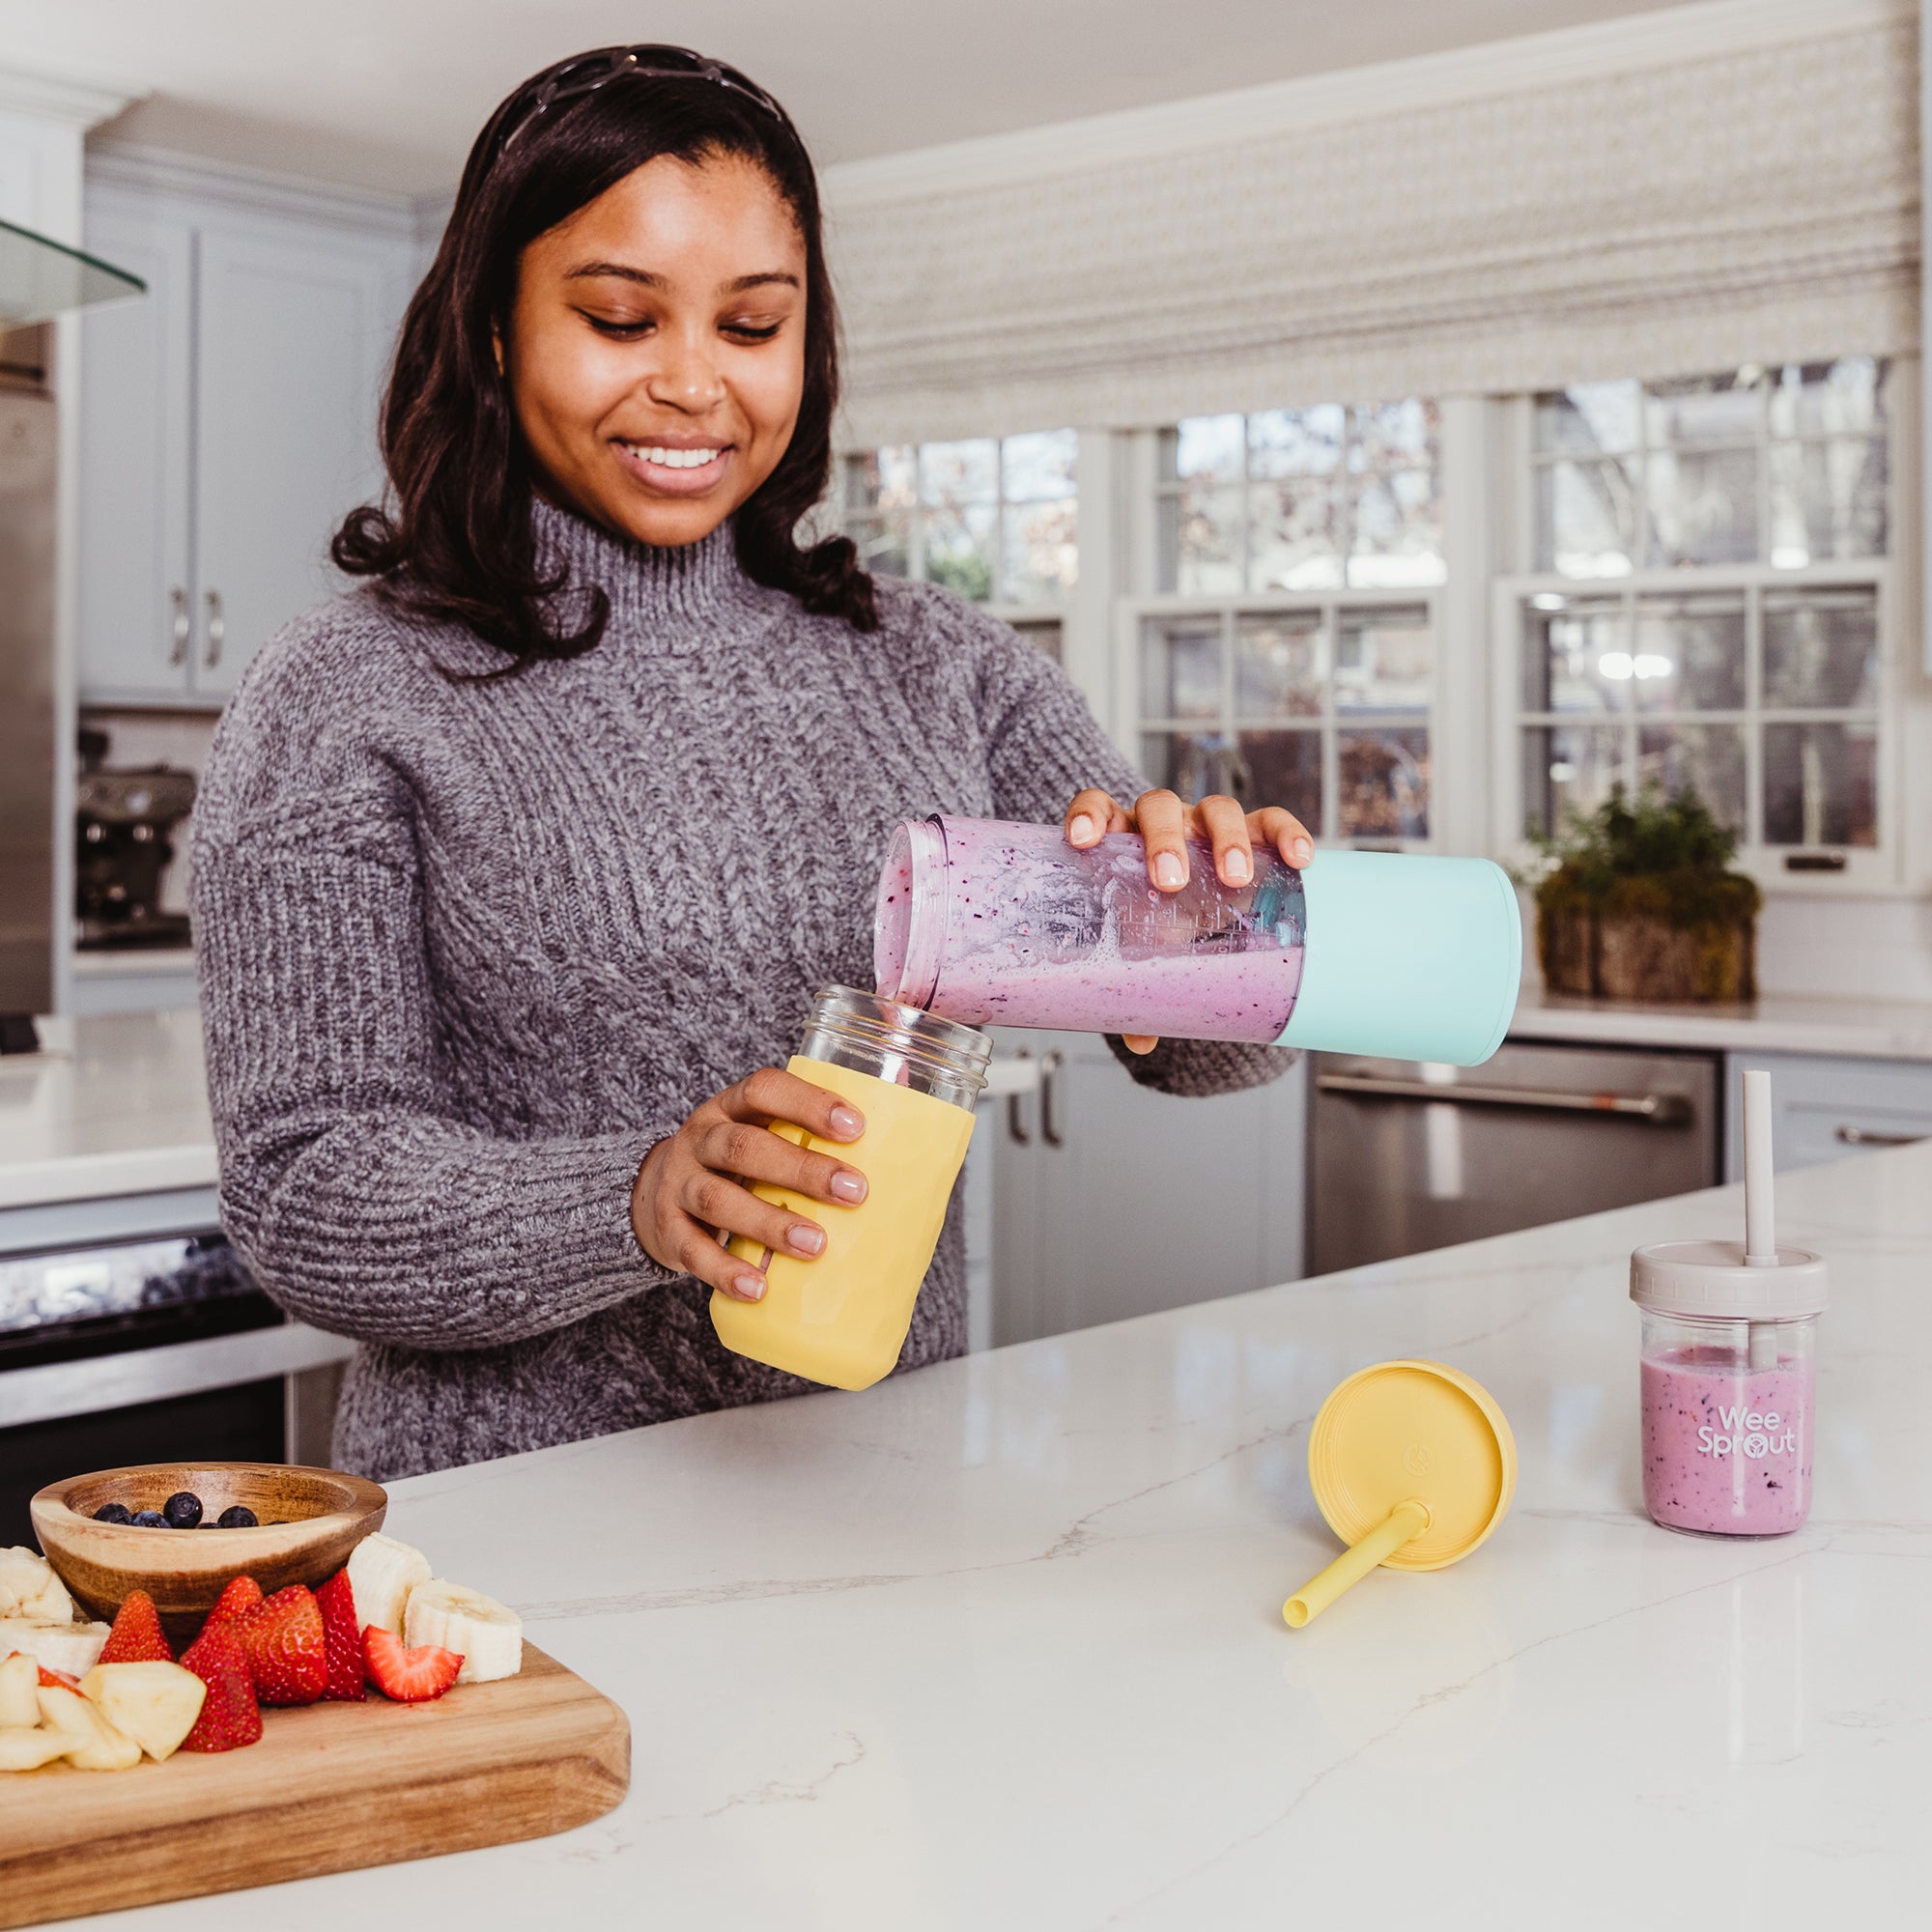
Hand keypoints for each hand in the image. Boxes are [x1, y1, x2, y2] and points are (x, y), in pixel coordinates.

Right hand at [631, 1067, 868, 1301]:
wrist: (653, 1194)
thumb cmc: (737, 1165)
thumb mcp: (762, 1135)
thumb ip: (814, 1135)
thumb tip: (911, 1131)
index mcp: (732, 1107)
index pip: (765, 1089)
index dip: (809, 1104)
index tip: (856, 1126)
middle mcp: (701, 1138)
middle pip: (745, 1147)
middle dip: (802, 1169)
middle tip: (855, 1192)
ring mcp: (679, 1184)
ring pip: (719, 1198)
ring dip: (769, 1223)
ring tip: (816, 1246)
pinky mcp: (667, 1230)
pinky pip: (692, 1251)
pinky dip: (725, 1270)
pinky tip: (759, 1287)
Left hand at [1061, 787, 1314, 1054]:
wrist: (1196, 917)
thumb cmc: (1158, 923)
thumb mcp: (1143, 953)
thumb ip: (1133, 988)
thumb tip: (1139, 1039)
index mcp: (1123, 842)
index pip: (1098, 808)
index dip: (1088, 816)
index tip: (1082, 840)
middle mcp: (1163, 824)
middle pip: (1160, 809)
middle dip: (1164, 841)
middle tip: (1171, 882)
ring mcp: (1207, 824)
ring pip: (1216, 810)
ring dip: (1226, 839)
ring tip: (1235, 878)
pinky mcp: (1254, 831)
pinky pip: (1272, 820)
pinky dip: (1285, 833)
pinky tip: (1298, 858)